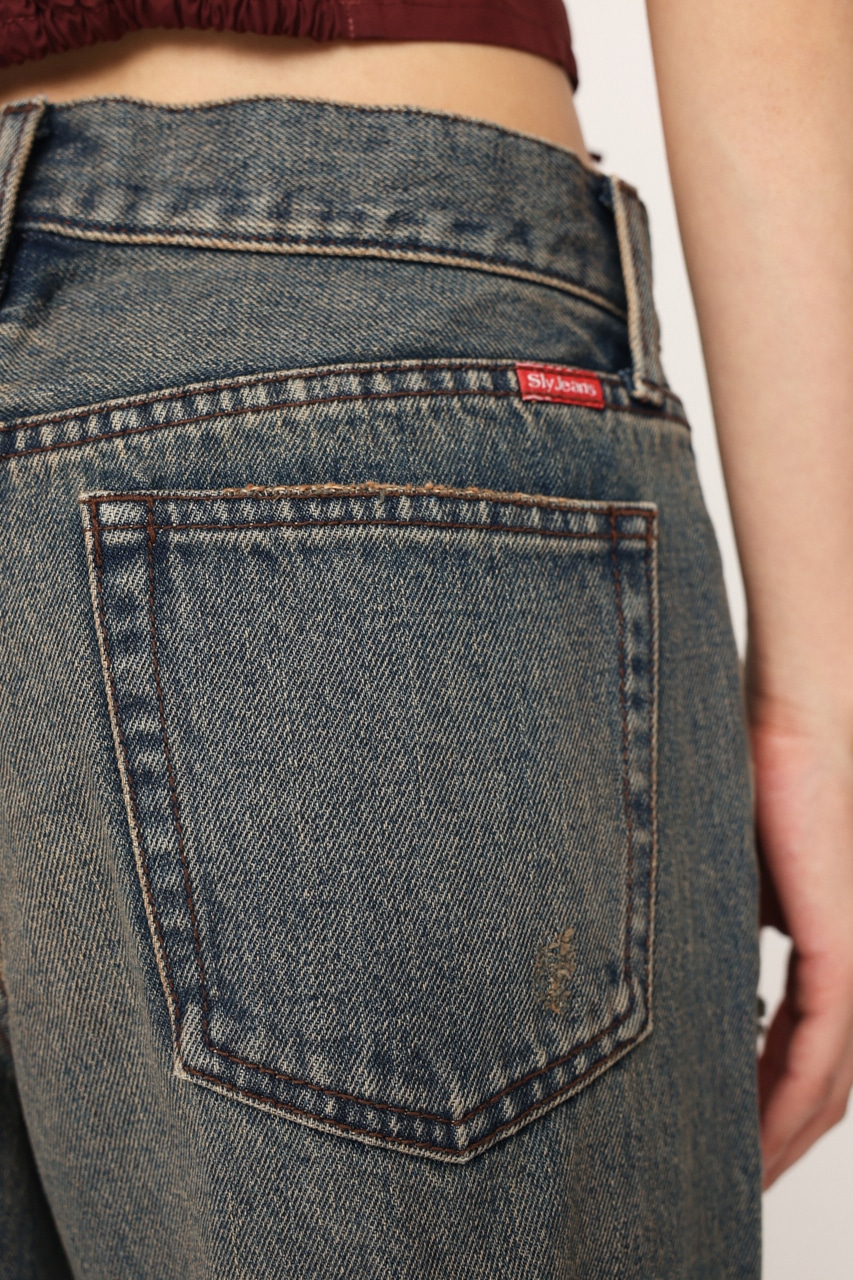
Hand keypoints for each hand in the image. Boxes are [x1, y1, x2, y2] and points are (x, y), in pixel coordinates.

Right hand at [752, 698, 852, 1187]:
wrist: (795, 722)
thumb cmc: (754, 781)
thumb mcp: (727, 880)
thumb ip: (722, 932)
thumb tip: (679, 968)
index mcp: (824, 954)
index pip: (801, 1053)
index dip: (764, 1105)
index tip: (721, 1139)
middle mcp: (848, 970)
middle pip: (819, 1087)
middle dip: (772, 1141)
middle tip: (727, 1183)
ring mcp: (852, 963)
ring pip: (824, 1084)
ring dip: (779, 1139)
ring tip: (734, 1179)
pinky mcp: (842, 950)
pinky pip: (819, 1053)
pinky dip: (787, 1104)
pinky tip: (754, 1135)